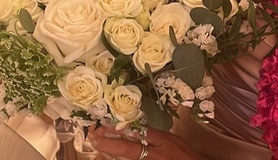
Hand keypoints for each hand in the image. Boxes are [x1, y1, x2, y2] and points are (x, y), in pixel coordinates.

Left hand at [88, 124, 204, 159]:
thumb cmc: (183, 152)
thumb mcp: (170, 138)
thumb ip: (154, 132)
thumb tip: (136, 125)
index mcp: (161, 140)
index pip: (138, 132)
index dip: (121, 127)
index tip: (106, 121)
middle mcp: (153, 154)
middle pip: (127, 148)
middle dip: (109, 141)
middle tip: (93, 134)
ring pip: (126, 158)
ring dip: (110, 151)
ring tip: (97, 142)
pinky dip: (120, 159)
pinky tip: (110, 155)